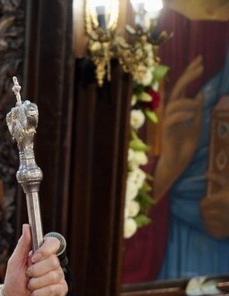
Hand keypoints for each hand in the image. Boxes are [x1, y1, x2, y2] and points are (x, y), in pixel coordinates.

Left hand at [3, 224, 67, 295]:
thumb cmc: (14, 282)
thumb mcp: (15, 262)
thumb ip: (23, 245)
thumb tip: (27, 226)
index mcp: (42, 255)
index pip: (53, 243)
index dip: (46, 249)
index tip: (34, 257)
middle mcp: (52, 264)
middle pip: (53, 261)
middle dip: (35, 271)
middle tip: (28, 276)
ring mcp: (58, 278)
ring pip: (53, 276)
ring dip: (36, 284)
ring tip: (30, 287)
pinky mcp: (61, 291)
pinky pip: (54, 289)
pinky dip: (40, 293)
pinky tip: (35, 295)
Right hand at [154, 56, 203, 200]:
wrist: (177, 163)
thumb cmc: (184, 146)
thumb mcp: (196, 124)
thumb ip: (197, 110)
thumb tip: (200, 93)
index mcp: (178, 109)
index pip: (183, 87)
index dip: (190, 73)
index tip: (200, 60)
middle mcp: (171, 113)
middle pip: (177, 90)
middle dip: (188, 76)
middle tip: (200, 66)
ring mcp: (167, 122)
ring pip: (174, 103)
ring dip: (187, 102)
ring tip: (196, 106)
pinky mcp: (166, 132)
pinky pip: (172, 119)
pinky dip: (183, 114)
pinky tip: (191, 115)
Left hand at [201, 172, 228, 238]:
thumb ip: (218, 179)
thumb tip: (205, 174)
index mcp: (222, 201)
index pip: (203, 205)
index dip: (205, 203)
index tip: (209, 202)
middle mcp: (222, 213)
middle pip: (204, 214)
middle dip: (206, 212)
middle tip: (211, 209)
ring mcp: (225, 224)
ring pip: (207, 224)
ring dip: (208, 220)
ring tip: (214, 217)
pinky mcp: (227, 233)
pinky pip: (213, 233)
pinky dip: (213, 230)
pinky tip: (218, 225)